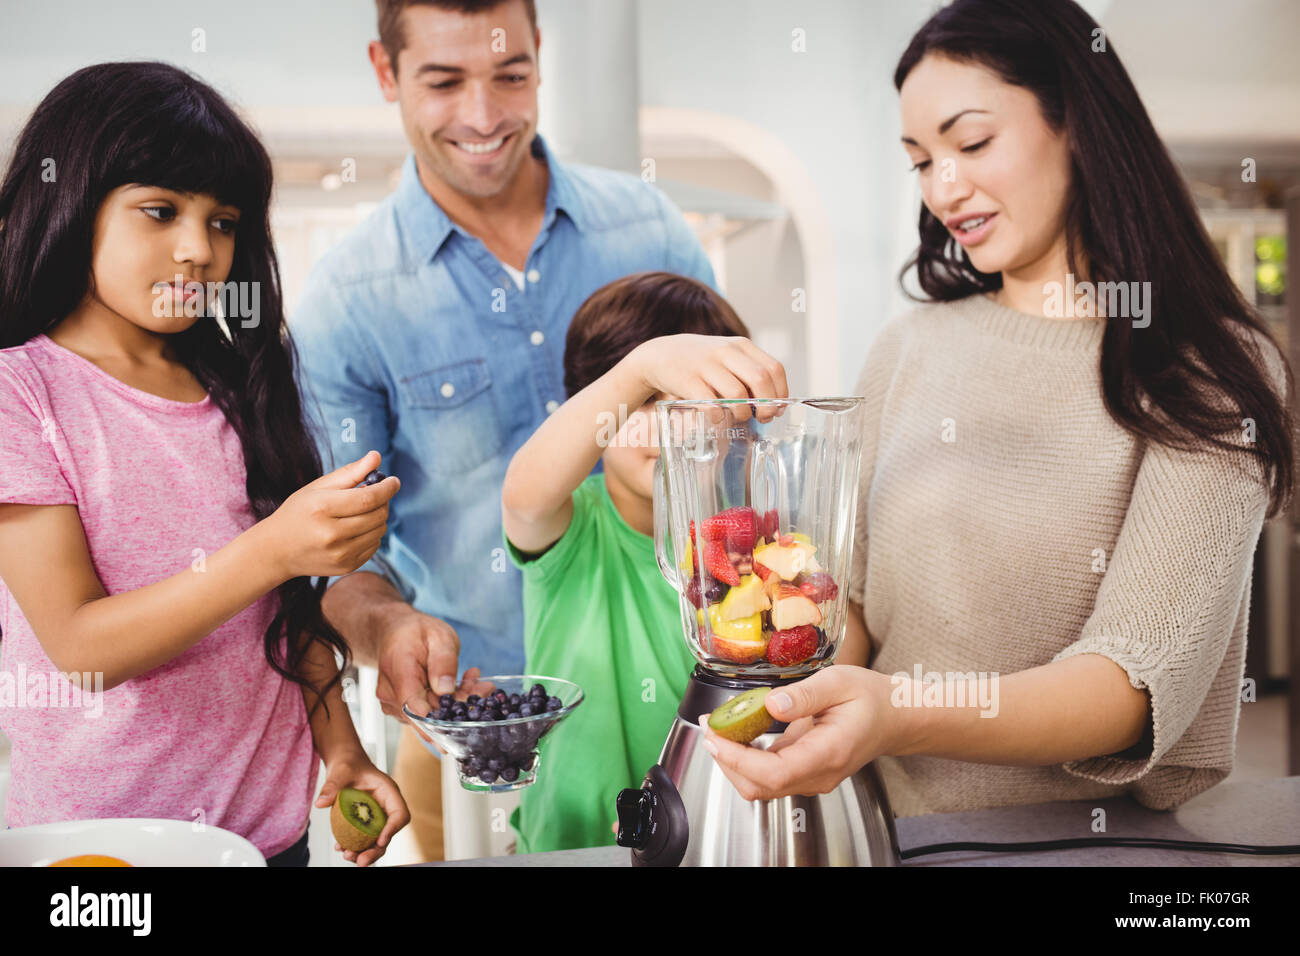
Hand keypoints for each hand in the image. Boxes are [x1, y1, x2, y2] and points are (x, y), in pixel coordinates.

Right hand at [259, 450, 398, 580]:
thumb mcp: (317, 488)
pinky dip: (372, 534)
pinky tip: (355, 529)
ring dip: (378, 517)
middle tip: (375, 494)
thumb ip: (349, 473)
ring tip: (361, 511)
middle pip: (377, 515)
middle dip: (383, 501)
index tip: (394, 480)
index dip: (386, 488)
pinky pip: (375, 546)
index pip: (368, 498)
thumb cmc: (298, 513)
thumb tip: (376, 457)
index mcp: (322, 509)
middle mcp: (332, 535)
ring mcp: (340, 554)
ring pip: (380, 530)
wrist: (276, 551)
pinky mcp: (347, 567)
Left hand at [314, 747, 409, 866]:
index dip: (393, 829)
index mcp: (388, 792)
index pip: (400, 814)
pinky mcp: (364, 823)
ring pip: (375, 840)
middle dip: (376, 850)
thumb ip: (332, 786)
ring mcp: (375, 817)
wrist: (343, 766)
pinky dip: (353, 846)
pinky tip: (340, 848)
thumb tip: (320, 803)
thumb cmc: (348, 765)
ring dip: (364, 852)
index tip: (380, 841)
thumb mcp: (340, 772)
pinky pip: (363, 838)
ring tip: (347, 856)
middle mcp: (385, 807)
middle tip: (361, 862)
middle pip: (388, 833)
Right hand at [372, 606, 487, 723]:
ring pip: (431, 715)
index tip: (468, 712)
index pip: (415, 708)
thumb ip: (443, 662)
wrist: (396, 632)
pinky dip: (447, 702)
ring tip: (473, 680)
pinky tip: (460, 685)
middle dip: (459, 704)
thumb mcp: (438, 636)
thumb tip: (446, 690)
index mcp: (398, 673)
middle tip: (485, 688)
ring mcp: (395, 705)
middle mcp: (391, 695)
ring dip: (456, 702)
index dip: (442, 719)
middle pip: (428, 714)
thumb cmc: (416, 632)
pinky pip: (428, 712)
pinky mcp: (403, 710)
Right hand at [627, 334, 788, 421]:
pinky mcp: (689, 380)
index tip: (778, 409)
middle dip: (767, 405)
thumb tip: (775, 404)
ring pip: (738, 394)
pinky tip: (718, 418)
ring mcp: (706, 365)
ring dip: (743, 413)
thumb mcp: (728, 356)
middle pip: (760, 380)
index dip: (780, 393)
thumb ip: (750, 373)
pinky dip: (719, 416)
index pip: (774, 368)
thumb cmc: (702, 362)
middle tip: (763, 418)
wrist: (660, 354)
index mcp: (741, 345)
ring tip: (739, 418)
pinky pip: (712, 404)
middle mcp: (726, 351)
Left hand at [696, 665, 903, 799]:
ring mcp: (812, 778)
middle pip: (760, 787)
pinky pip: (768, 776)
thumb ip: (805, 694)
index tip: (715, 734)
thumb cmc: (872, 698)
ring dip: (733, 761)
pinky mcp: (805, 773)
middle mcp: (819, 775)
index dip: (737, 759)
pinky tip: (737, 733)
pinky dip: (746, 759)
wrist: (895, 718)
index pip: (774, 773)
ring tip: (718, 727)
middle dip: (726, 760)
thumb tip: (772, 703)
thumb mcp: (840, 682)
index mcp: (828, 753)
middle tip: (709, 725)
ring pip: (761, 786)